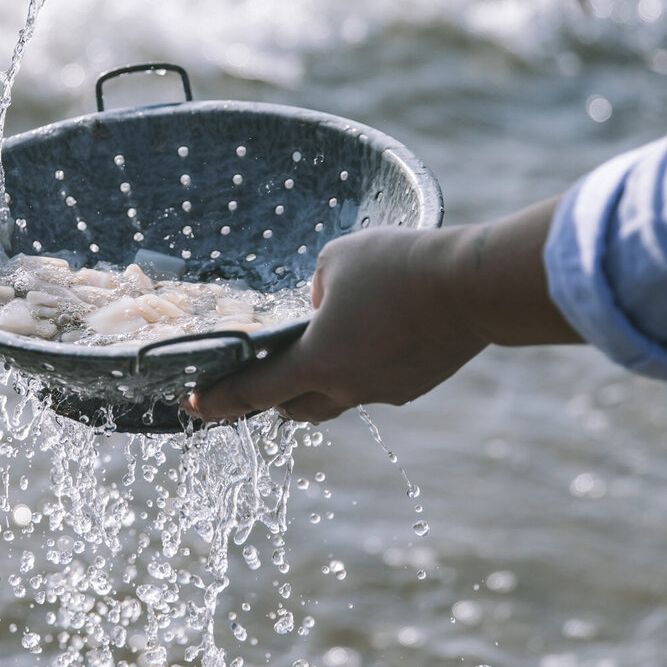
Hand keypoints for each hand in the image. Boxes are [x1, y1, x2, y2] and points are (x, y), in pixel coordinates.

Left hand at [185, 201, 579, 423]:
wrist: (472, 287)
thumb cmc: (398, 265)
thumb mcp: (338, 258)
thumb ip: (316, 288)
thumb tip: (321, 309)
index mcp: (317, 362)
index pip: (252, 392)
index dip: (219, 401)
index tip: (193, 406)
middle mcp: (348, 389)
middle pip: (293, 408)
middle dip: (272, 396)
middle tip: (262, 376)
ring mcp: (384, 392)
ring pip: (338, 398)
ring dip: (321, 383)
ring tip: (323, 351)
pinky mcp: (415, 385)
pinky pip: (375, 383)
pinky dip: (364, 367)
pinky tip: (375, 336)